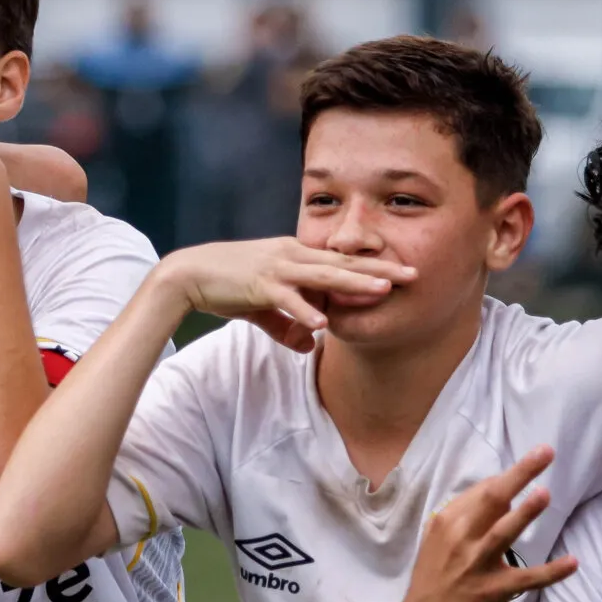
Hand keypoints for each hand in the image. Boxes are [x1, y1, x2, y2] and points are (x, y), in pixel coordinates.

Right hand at [159, 238, 414, 351]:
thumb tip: (310, 345)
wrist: (190, 275)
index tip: (403, 272)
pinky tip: (323, 324)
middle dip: (379, 270)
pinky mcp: (259, 285)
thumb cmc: (227, 286)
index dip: (373, 267)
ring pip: (324, 276)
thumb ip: (288, 325)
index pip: (342, 261)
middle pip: (344, 263)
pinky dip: (305, 311)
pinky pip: (288, 299)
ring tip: (383, 291)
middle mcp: (292, 256)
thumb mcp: (263, 307)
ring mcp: (277, 268)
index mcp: (296, 256)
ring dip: (354, 284)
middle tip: (412, 275)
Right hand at [394, 450, 578, 601]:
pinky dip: (552, 571)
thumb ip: (465, 516)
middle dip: (520, 473)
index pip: (482, 491)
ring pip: (504, 533)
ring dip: (525, 513)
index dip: (508, 478)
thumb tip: (500, 492)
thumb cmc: (435, 577)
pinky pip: (527, 578)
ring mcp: (477, 564)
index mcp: (447, 522)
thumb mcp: (439, 541)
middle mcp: (461, 538)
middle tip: (546, 452)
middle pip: (492, 499)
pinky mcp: (493, 590)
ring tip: (545, 494)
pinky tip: (573, 562)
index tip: (529, 466)